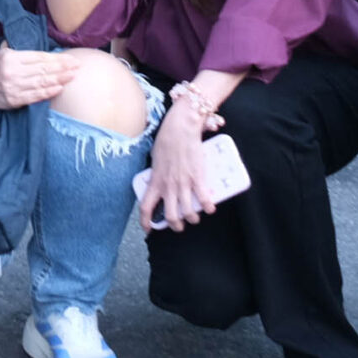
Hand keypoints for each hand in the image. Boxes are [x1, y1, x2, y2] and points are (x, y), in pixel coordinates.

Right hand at [0, 46, 77, 110]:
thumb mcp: (5, 50)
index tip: (71, 58)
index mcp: (12, 57)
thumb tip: (41, 39)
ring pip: (41, 82)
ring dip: (59, 79)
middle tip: (77, 66)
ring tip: (72, 76)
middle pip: (43, 69)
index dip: (57, 58)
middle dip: (62, 68)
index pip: (39, 57)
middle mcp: (13, 72)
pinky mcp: (14, 100)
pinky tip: (59, 88)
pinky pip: (34, 96)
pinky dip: (48, 93)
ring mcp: (13, 87)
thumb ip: (21, 45)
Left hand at [139, 102, 217, 230]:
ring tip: (195, 218)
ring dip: (193, 218)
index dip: (146, 222)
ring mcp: (183, 184)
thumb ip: (158, 173)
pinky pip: (203, 199)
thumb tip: (161, 179)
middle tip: (179, 225)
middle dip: (175, 225)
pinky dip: (208, 207)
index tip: (148, 229)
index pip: (146, 207)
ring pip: (188, 212)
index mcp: (155, 181)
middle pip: (170, 216)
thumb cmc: (167, 140)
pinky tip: (210, 208)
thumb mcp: (156, 160)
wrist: (180, 129)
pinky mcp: (197, 178)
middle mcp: (168, 186)